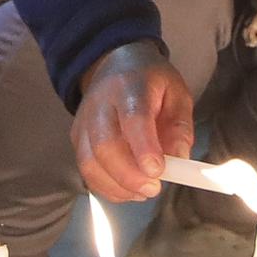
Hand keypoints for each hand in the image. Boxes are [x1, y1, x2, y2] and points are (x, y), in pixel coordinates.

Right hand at [71, 42, 196, 203]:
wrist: (114, 64)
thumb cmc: (150, 82)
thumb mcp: (176, 93)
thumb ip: (180, 126)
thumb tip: (179, 159)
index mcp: (130, 86)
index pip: (133, 118)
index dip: (144, 148)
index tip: (158, 171)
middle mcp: (100, 104)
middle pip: (105, 145)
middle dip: (129, 175)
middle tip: (154, 188)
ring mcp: (84, 122)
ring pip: (90, 162)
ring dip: (117, 186)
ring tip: (143, 192)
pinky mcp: (76, 138)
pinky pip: (86, 171)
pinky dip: (107, 188)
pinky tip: (128, 191)